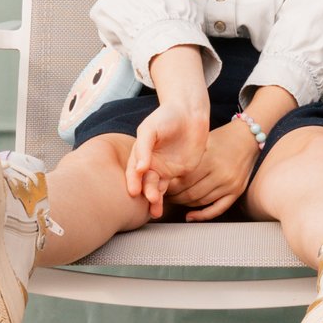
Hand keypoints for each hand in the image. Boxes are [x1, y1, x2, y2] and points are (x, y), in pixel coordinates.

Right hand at [126, 99, 207, 218]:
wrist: (189, 113)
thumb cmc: (166, 116)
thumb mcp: (150, 128)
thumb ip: (144, 147)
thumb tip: (140, 168)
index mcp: (140, 154)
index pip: (133, 171)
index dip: (133, 181)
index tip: (134, 191)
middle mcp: (150, 164)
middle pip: (145, 183)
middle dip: (147, 192)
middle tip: (151, 199)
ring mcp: (164, 169)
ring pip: (157, 188)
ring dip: (156, 200)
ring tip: (156, 210)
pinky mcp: (179, 172)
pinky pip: (172, 187)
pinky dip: (168, 197)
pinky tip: (165, 205)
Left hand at [172, 125, 261, 220]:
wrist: (247, 137)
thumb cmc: (220, 138)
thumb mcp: (202, 142)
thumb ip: (186, 159)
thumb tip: (164, 177)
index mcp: (209, 160)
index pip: (182, 181)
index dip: (168, 187)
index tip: (159, 187)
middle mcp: (220, 174)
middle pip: (190, 194)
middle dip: (174, 197)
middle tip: (163, 196)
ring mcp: (230, 184)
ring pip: (201, 202)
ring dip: (184, 204)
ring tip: (174, 201)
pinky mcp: (237, 192)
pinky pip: (217, 209)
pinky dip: (202, 215)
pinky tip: (190, 216)